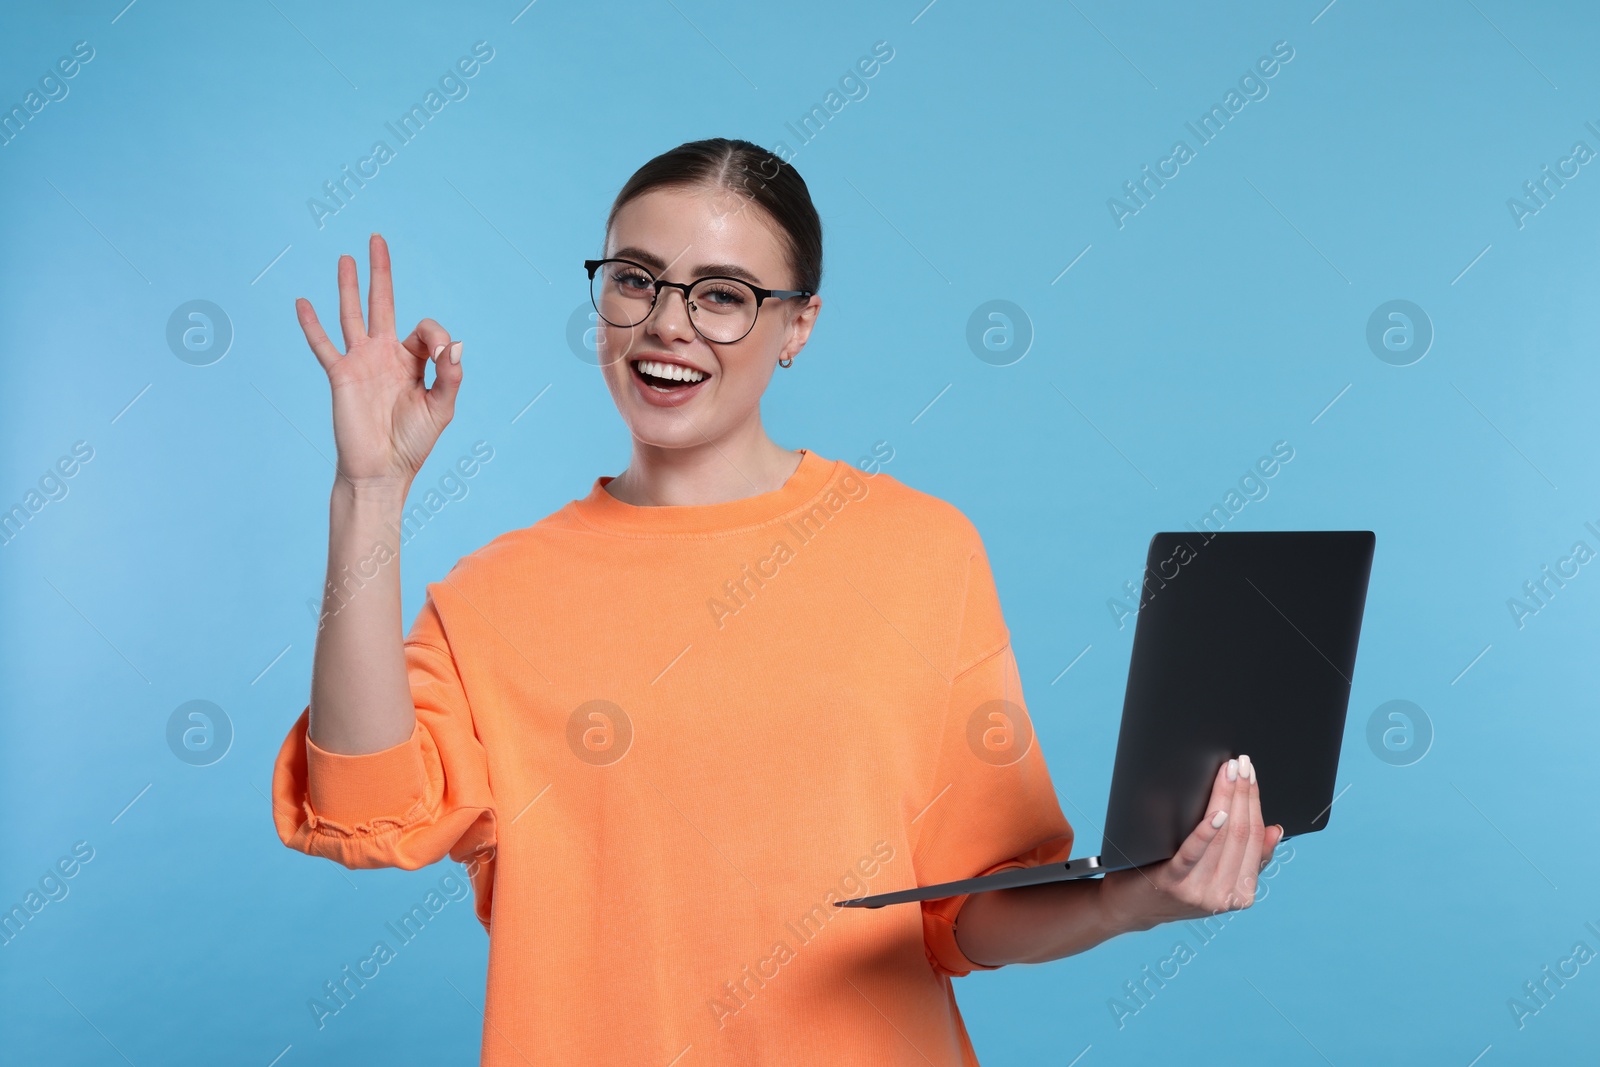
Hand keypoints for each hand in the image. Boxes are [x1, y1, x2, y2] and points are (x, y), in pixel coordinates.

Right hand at [295, 233, 461, 491]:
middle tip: (377, 240)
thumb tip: (452, 345)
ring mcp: (360, 362)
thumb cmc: (412, 443)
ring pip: (352, 314)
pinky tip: (302, 301)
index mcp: (412, 362)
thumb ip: (450, 375)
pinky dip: (311, 324)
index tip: (441, 356)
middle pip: (382, 303)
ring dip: (348, 285)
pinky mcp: (340, 375)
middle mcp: (385, 355)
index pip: (424, 328)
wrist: (382, 471)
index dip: (436, 337)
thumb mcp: (442, 407)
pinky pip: (323, 344)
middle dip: (381, 273)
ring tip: (346, 257)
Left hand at [1100, 754, 1284, 931]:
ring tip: (1229, 772)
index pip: (1257, 840)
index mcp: (1240, 893)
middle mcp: (1223, 896)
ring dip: (1228, 799)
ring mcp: (1199, 891)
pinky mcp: (1172, 882)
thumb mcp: (1217, 879)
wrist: (1131, 908)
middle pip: (1242, 835)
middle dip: (1244, 794)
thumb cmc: (1175, 885)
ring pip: (1223, 837)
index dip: (1256, 804)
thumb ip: (1246, 860)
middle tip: (1242, 764)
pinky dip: (1207, 831)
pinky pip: (1194, 852)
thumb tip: (1274, 830)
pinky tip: (1216, 813)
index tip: (1252, 775)